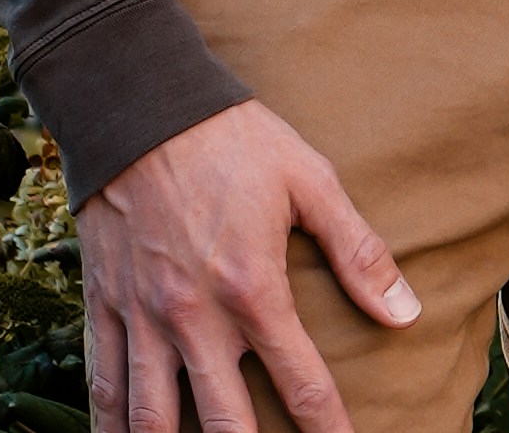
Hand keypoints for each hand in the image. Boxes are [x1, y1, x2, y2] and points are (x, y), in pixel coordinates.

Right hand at [83, 99, 415, 432]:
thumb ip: (359, 251)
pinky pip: (103, 384)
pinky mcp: (103, 307)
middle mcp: (194, 318)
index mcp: (253, 289)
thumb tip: (405, 313)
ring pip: (151, 420)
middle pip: (224, 422)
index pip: (302, 384)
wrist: (141, 108)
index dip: (329, 429)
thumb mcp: (311, 181)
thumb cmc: (234, 141)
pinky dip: (110, 425)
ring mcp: (143, 318)